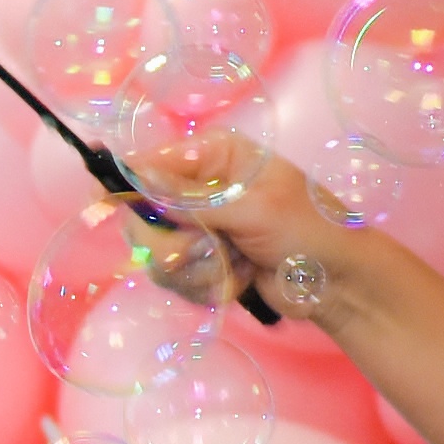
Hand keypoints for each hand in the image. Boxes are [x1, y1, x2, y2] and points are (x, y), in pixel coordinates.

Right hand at [126, 131, 348, 314]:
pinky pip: (177, 281)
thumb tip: (137, 176)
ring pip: (156, 256)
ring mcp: (199, 228)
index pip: (146, 165)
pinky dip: (207, 287)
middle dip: (173, 244)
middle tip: (209, 248)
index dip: (124, 188)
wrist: (339, 283)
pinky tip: (239, 281)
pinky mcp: (203, 264)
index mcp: (213, 156)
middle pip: (140, 217)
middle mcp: (199, 188)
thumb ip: (191, 198)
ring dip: (197, 270)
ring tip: (236, 265)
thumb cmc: (309, 230)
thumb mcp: (252, 207)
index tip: (104, 204)